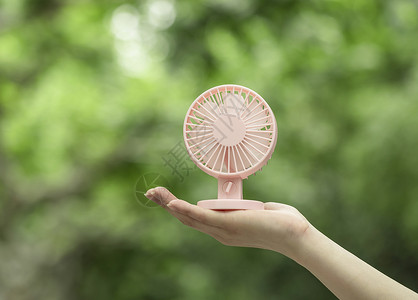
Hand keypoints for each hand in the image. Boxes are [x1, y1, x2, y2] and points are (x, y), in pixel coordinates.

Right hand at [145, 187, 310, 256]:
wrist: (295, 234)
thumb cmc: (282, 223)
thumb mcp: (259, 211)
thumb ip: (249, 208)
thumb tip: (249, 203)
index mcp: (225, 229)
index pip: (196, 219)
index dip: (179, 209)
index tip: (166, 199)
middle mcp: (220, 233)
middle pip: (186, 219)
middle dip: (166, 205)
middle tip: (151, 193)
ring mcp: (222, 230)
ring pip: (189, 217)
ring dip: (169, 204)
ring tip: (154, 194)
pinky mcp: (228, 225)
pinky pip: (201, 216)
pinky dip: (185, 209)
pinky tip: (172, 204)